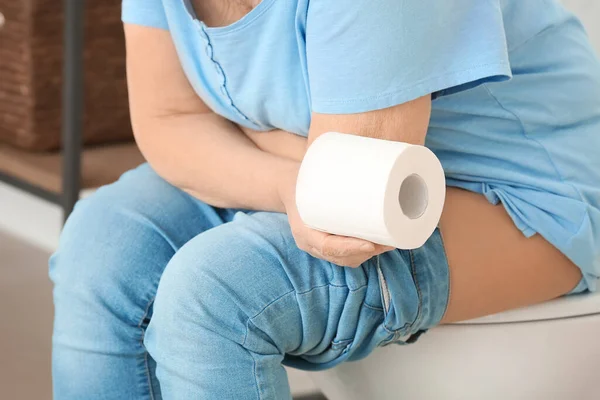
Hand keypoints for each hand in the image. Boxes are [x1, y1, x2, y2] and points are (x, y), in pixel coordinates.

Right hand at [278, 166, 393, 267]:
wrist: (289, 183)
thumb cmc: (303, 175)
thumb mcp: (312, 168)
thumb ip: (333, 162)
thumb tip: (370, 149)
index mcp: (303, 230)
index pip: (328, 248)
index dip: (351, 248)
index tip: (371, 242)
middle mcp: (311, 242)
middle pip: (343, 257)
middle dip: (370, 252)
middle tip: (392, 237)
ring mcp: (320, 245)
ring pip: (348, 259)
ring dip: (372, 254)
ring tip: (392, 239)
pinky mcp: (330, 241)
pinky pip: (347, 256)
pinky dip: (365, 254)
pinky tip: (383, 246)